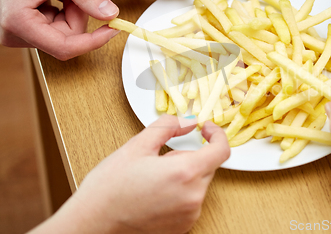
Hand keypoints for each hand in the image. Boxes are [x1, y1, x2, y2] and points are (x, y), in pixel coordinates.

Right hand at [0, 0, 119, 59]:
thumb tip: (110, 14)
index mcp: (18, 23)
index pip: (65, 48)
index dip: (93, 41)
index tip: (113, 29)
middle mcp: (14, 35)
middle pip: (66, 40)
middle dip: (77, 15)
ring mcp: (17, 34)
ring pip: (63, 34)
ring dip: (70, 12)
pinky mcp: (23, 30)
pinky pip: (55, 28)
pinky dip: (62, 12)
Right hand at [32, 116, 229, 233]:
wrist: (93, 222)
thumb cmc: (110, 187)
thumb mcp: (137, 146)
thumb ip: (168, 127)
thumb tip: (187, 121)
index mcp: (186, 173)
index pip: (222, 150)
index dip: (217, 134)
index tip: (205, 128)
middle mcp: (193, 196)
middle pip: (207, 165)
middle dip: (189, 156)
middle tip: (160, 159)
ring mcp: (190, 214)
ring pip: (199, 183)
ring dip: (184, 174)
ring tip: (153, 179)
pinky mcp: (184, 226)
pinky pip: (191, 200)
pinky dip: (180, 192)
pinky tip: (155, 194)